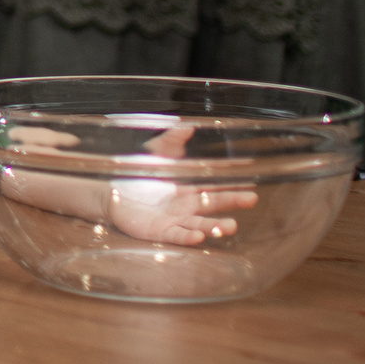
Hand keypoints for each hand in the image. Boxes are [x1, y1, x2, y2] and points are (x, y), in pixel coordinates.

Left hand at [106, 122, 258, 245]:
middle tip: (251, 198)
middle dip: (233, 201)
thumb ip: (171, 141)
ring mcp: (176, 219)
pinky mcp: (161, 231)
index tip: (250, 178)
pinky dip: (188, 236)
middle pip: (214, 203)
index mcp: (190, 187)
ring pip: (201, 224)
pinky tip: (199, 237)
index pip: (215, 183)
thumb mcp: (155, 153)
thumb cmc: (138, 175)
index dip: (232, 181)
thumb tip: (188, 126)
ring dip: (216, 226)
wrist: (113, 194)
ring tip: (231, 226)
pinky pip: (177, 235)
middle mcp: (187, 205)